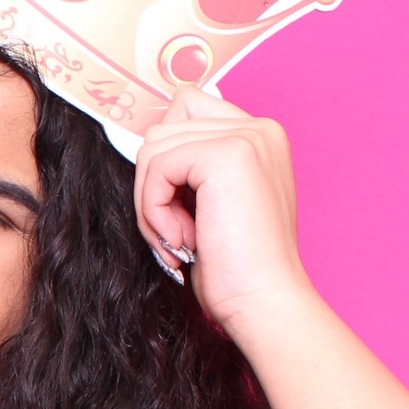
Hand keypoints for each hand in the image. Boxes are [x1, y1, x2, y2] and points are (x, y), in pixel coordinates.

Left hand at [133, 89, 312, 335]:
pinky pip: (156, 167)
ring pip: (153, 148)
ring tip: (180, 239)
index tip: (173, 205)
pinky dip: (154, 209)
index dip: (164, 156)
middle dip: (154, 186)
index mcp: (259, 137)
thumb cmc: (235, 268)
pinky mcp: (226, 155)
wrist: (262, 300)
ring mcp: (246, 137)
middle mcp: (258, 128)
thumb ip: (189, 167)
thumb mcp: (210, 205)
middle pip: (162, 130)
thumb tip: (145, 145)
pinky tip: (182, 240)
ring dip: (152, 202)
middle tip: (177, 233)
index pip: (185, 108)